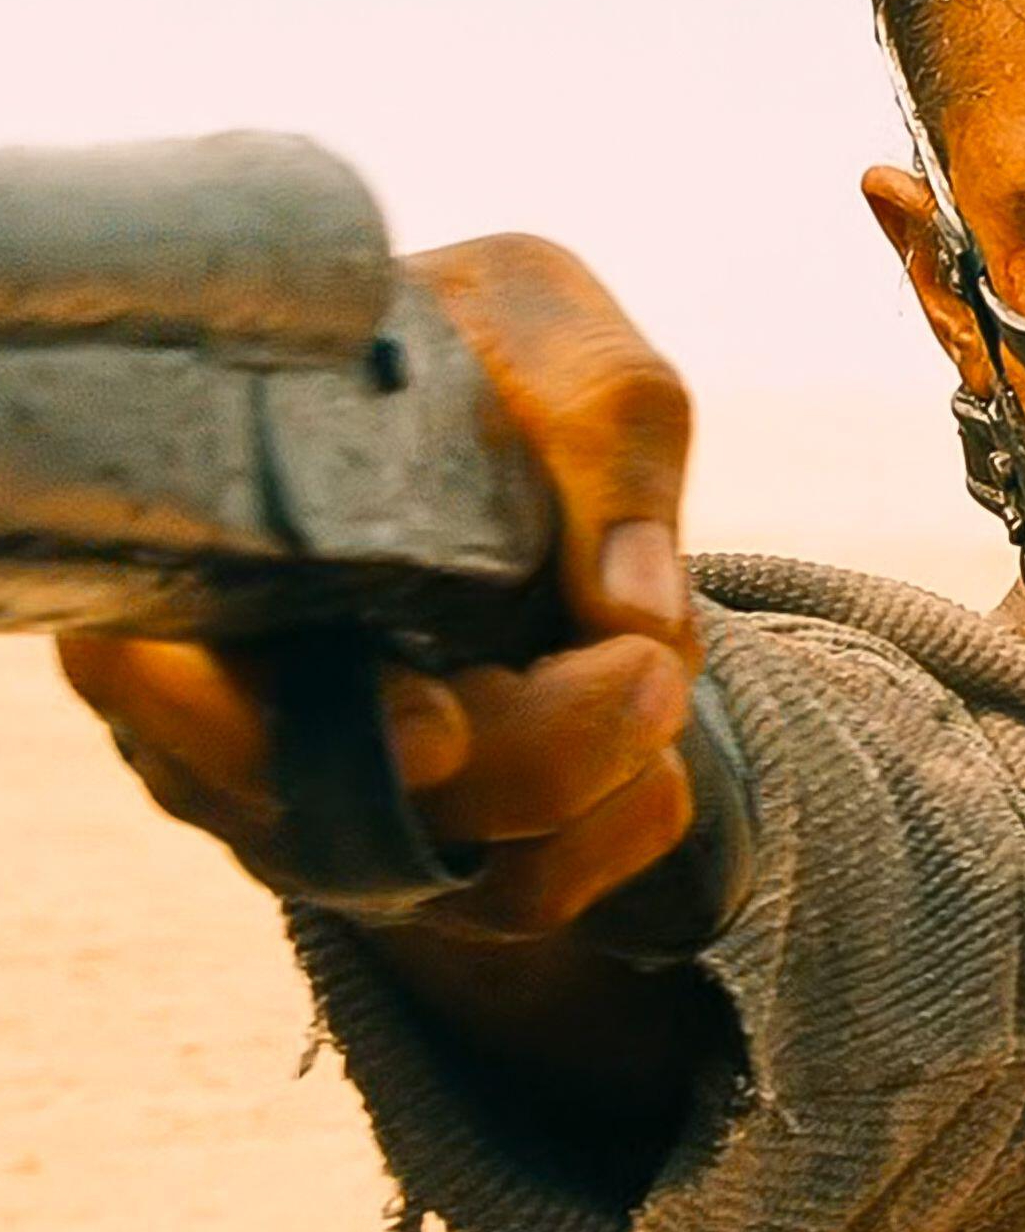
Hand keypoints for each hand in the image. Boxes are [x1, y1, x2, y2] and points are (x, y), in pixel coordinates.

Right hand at [57, 235, 702, 940]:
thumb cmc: (487, 359)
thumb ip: (599, 436)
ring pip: (446, 877)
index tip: (440, 727)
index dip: (267, 741)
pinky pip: (522, 897)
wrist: (515, 409)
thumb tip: (641, 612)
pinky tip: (667, 759)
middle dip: (528, 759)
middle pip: (340, 813)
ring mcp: (315, 795)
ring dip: (591, 797)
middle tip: (655, 666)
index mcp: (190, 560)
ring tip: (669, 676)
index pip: (148, 687)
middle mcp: (218, 704)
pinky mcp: (423, 843)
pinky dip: (618, 837)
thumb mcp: (547, 334)